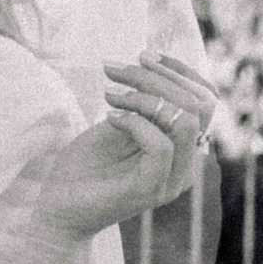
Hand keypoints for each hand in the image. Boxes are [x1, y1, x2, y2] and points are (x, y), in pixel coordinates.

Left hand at [34, 51, 217, 242]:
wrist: (57, 209)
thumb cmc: (83, 167)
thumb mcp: (115, 124)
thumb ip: (140, 104)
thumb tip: (150, 65)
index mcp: (182, 147)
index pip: (205, 99)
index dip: (180, 70)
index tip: (143, 53)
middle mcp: (185, 164)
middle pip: (199, 104)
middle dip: (156, 77)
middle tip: (114, 70)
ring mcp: (172, 179)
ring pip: (183, 121)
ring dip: (143, 96)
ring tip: (108, 94)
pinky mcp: (151, 189)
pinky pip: (160, 144)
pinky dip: (134, 122)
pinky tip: (107, 117)